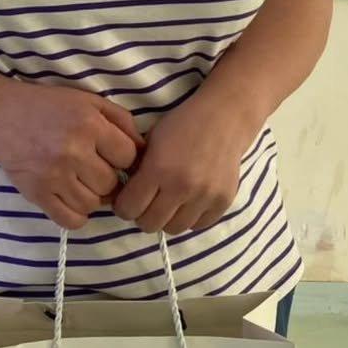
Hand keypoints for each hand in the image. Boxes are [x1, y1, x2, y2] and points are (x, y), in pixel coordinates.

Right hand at [0, 81, 145, 229]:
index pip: (128, 156)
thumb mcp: (89, 101)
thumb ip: (121, 120)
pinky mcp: (38, 194)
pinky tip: (72, 196)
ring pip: (94, 204)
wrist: (2, 116)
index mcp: (90, 125)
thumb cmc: (50, 106)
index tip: (115, 155)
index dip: (125, 157)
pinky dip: (77, 213)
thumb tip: (144, 149)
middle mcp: (74, 151)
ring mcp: (55, 176)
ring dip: (94, 196)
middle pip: (112, 183)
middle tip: (97, 168)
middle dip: (109, 177)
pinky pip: (71, 220)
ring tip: (83, 181)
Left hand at [112, 90, 256, 235]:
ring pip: (174, 229)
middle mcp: (182, 186)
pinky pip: (198, 225)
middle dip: (143, 215)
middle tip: (147, 202)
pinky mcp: (223, 201)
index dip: (123, 206)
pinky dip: (190, 218)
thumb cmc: (182, 124)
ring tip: (170, 202)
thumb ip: (138, 169)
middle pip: (150, 225)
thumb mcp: (151, 140)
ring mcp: (205, 196)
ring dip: (168, 218)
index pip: (129, 209)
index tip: (127, 199)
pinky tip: (189, 201)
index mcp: (159, 168)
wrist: (224, 117)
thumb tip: (125, 195)